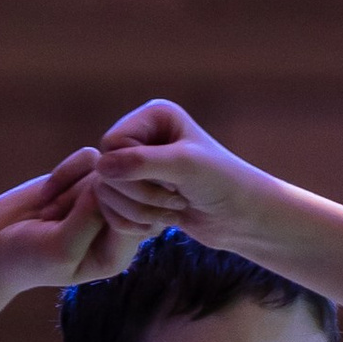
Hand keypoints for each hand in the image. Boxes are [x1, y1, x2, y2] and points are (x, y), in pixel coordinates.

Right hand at [0, 153, 135, 300]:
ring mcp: (98, 199)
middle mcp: (114, 225)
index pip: (137, 220)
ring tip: (49, 213)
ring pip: (107, 172)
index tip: (74, 221)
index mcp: (118, 253)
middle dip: (89, 198)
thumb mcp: (60, 249)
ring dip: (73, 187)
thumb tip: (106, 180)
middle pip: (125, 192)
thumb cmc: (27, 258)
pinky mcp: (79, 178)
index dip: (111, 210)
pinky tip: (46, 195)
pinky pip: (88, 158)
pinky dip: (65, 171)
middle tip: (55, 219)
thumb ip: (89, 219)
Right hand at [92, 100, 273, 251]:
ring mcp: (137, 165)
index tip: (170, 182)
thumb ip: (141, 163)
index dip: (131, 170)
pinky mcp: (136, 192)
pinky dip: (133, 223)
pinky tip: (162, 225)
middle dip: (139, 194)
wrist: (243, 218)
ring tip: (174, 213)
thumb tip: (99, 166)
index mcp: (154, 116)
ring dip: (139, 211)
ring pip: (105, 192)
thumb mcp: (184, 167)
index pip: (111, 143)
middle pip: (105, 169)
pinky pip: (110, 209)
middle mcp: (143, 136)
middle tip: (176, 201)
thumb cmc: (223, 184)